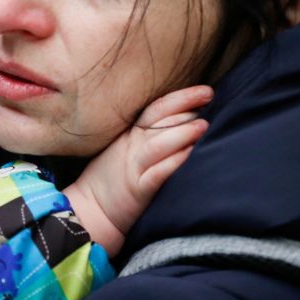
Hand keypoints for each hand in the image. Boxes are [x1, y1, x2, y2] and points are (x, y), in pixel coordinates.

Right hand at [62, 85, 211, 256]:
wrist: (91, 209)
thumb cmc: (112, 178)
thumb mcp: (124, 146)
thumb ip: (147, 133)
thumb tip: (183, 119)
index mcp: (131, 134)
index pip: (156, 108)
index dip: (181, 97)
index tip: (204, 90)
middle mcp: (132, 146)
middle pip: (159, 119)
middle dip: (185, 105)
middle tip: (208, 95)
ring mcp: (133, 167)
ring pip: (158, 144)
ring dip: (181, 133)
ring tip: (203, 125)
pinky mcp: (137, 189)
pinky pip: (157, 173)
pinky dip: (173, 162)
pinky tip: (190, 154)